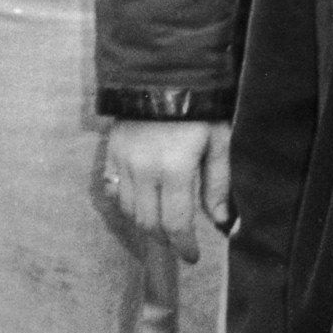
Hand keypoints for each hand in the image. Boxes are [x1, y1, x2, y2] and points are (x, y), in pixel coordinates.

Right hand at [100, 120, 231, 256]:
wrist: (162, 75)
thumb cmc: (200, 110)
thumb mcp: (219, 144)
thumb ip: (218, 185)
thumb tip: (223, 222)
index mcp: (174, 170)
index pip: (175, 223)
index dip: (183, 246)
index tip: (191, 257)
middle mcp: (143, 171)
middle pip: (147, 222)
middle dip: (164, 239)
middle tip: (179, 243)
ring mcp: (122, 162)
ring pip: (126, 210)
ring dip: (144, 223)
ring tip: (162, 226)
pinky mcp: (110, 153)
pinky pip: (111, 189)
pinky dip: (124, 204)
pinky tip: (141, 204)